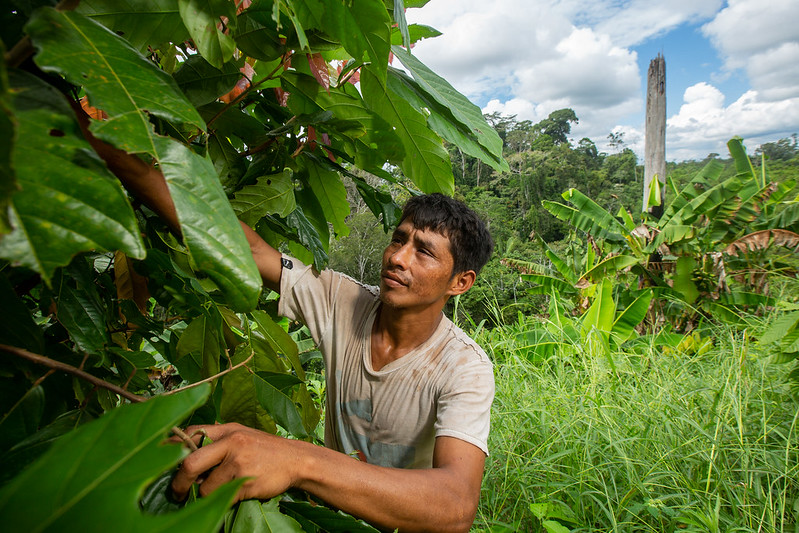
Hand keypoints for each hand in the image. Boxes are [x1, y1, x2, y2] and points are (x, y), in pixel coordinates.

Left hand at [170, 423, 301, 501]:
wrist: (296, 460)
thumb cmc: (265, 449)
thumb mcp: (241, 434)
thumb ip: (217, 439)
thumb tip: (186, 450)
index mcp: (226, 430)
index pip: (188, 435)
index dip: (169, 449)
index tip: (160, 462)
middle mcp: (231, 442)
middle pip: (189, 463)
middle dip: (178, 482)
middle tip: (176, 493)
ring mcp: (238, 462)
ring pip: (206, 487)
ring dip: (206, 495)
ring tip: (217, 492)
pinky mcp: (246, 482)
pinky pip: (222, 498)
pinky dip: (223, 500)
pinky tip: (233, 494)